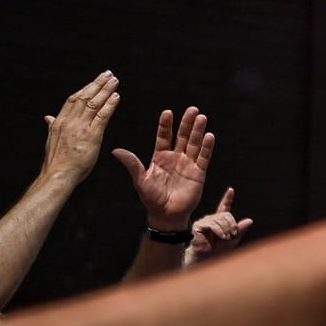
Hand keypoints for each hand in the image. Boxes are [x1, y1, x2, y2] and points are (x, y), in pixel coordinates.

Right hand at [41, 71, 119, 182]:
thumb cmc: (56, 161)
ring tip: (114, 81)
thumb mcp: (51, 140)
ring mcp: (80, 127)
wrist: (58, 174)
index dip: (85, 89)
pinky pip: (102, 116)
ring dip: (105, 90)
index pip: (73, 100)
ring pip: (93, 103)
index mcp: (59, 122)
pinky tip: (116, 97)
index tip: (94, 81)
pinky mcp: (91, 135)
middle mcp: (69, 121)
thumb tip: (48, 117)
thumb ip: (52, 126)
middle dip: (97, 84)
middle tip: (108, 74)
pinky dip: (109, 105)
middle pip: (84, 97)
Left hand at [112, 107, 213, 229]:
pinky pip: (203, 157)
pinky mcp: (198, 173)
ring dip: (198, 131)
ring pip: (194, 143)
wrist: (166, 215)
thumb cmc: (151, 199)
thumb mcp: (140, 180)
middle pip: (182, 136)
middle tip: (192, 109)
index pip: (163, 136)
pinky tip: (209, 136)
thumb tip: (116, 150)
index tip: (167, 112)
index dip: (165, 125)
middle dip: (186, 123)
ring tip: (201, 117)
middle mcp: (175, 158)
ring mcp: (187, 164)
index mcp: (160, 157)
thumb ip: (132, 164)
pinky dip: (206, 147)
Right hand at [184, 188, 253, 264]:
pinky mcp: (199, 225)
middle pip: (226, 215)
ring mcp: (205, 221)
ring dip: (226, 229)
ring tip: (225, 238)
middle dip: (232, 225)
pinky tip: (221, 237)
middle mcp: (211, 218)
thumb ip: (240, 230)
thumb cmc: (217, 249)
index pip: (224, 206)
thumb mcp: (233, 239)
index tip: (231, 190)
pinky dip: (220, 231)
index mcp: (219, 220)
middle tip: (231, 235)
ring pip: (220, 219)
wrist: (205, 257)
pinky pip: (213, 224)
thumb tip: (250, 220)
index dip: (227, 198)